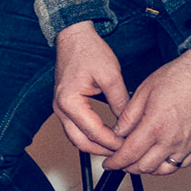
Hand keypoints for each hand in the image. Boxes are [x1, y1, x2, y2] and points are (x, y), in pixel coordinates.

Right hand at [54, 22, 128, 155]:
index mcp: (69, 101)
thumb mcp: (111, 76)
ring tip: (117, 147)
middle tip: (124, 153)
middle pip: (80, 142)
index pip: (94, 132)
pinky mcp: (64, 105)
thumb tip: (128, 125)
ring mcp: (59, 108)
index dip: (114, 143)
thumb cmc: (89, 52)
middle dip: (103, 151)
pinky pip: (75, 129)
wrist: (74, 37)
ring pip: (76, 138)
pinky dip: (90, 136)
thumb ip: (120, 103)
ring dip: (96, 145)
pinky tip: (107, 136)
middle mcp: (60, 108)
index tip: (130, 146)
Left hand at [106, 50, 190, 174]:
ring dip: (148, 169)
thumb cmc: (177, 78)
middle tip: (120, 162)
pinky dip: (168, 166)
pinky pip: (182, 164)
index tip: (109, 164)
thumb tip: (117, 132)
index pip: (130, 153)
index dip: (116, 162)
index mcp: (155, 126)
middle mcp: (172, 140)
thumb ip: (128, 116)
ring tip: (137, 162)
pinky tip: (159, 158)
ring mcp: (188, 144)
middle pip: (145, 166)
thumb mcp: (143, 92)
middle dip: (128, 167)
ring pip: (164, 170)